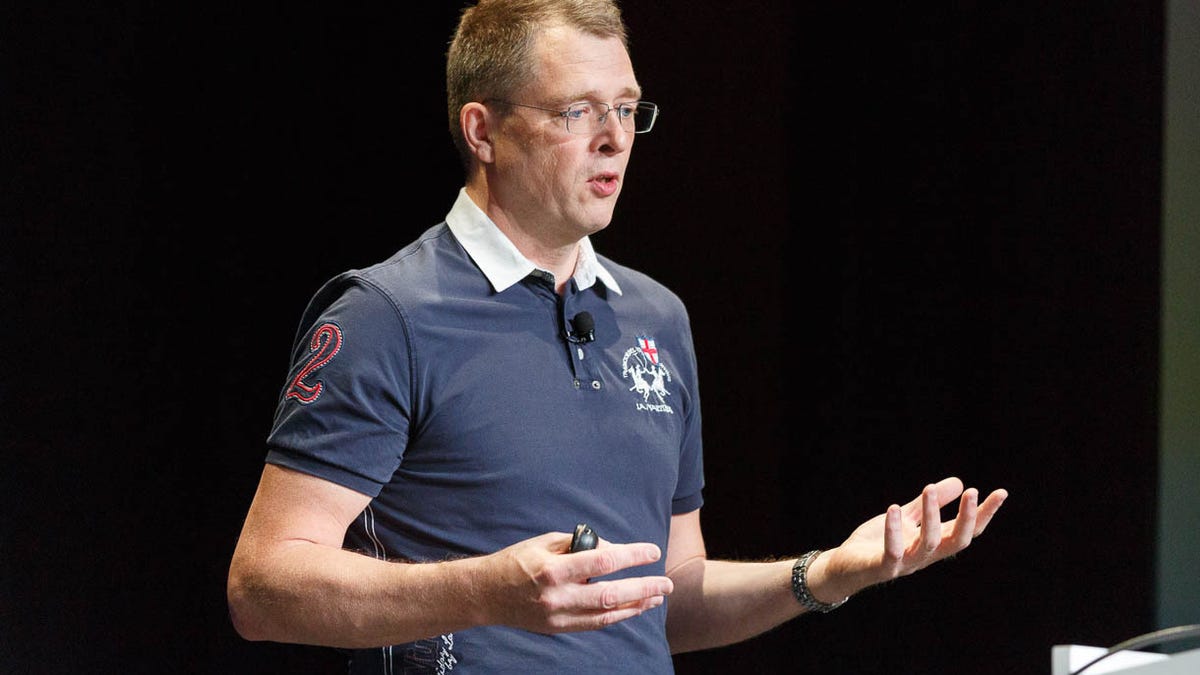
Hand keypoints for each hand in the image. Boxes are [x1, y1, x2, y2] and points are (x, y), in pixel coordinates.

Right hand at [479, 531, 673, 633]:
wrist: (487, 593)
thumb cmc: (518, 560)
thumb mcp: (545, 541)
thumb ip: (580, 545)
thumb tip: (611, 549)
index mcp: (553, 568)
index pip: (602, 561)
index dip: (630, 556)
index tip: (652, 551)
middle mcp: (557, 595)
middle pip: (610, 594)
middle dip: (643, 588)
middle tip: (666, 583)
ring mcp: (558, 616)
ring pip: (607, 613)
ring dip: (636, 605)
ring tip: (657, 596)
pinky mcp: (558, 628)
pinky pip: (595, 624)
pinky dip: (618, 616)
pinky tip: (635, 608)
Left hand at [813, 477, 1007, 601]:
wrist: (845, 566)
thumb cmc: (877, 542)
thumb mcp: (907, 518)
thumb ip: (928, 503)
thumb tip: (958, 481)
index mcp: (933, 543)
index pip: (966, 530)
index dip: (984, 514)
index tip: (1001, 492)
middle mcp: (925, 556)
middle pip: (955, 541)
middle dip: (966, 518)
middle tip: (972, 491)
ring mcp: (905, 563)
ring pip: (927, 543)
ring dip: (930, 515)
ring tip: (929, 488)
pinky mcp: (883, 567)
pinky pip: (892, 552)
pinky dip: (894, 531)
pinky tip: (894, 509)